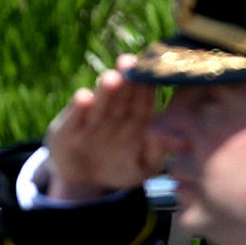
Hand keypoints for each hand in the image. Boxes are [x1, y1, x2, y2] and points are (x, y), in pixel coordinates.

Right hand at [44, 56, 162, 199]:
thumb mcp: (142, 168)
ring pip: (100, 102)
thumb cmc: (120, 169)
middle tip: (131, 63)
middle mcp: (113, 115)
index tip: (156, 73)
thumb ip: (157, 155)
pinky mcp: (66, 130)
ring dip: (105, 90)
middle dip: (127, 79)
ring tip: (111, 78)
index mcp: (136, 120)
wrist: (85, 181)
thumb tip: (179, 143)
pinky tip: (83, 98)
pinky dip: (78, 109)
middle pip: (122, 96)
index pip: (144, 101)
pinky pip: (74, 118)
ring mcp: (89, 120)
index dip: (148, 88)